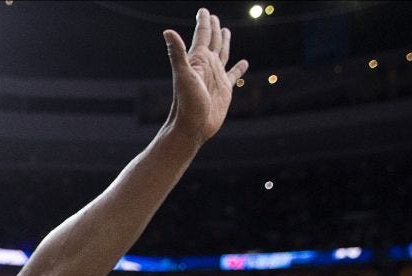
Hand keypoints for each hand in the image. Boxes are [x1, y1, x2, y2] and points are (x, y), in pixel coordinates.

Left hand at [162, 8, 248, 144]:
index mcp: (198, 59)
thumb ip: (176, 53)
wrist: (191, 127)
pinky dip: (239, 68)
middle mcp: (207, 66)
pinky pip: (234, 75)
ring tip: (226, 31)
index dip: (203, 22)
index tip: (203, 10)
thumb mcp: (183, 75)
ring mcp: (216, 77)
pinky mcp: (225, 89)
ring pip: (222, 54)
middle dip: (213, 28)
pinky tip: (244, 63)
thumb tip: (166, 31)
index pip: (202, 35)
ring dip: (224, 42)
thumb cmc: (186, 103)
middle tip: (213, 16)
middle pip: (212, 41)